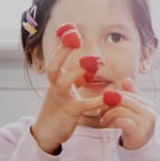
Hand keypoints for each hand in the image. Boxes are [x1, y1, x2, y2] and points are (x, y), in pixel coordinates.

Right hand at [32, 29, 104, 153]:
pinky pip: (84, 104)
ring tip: (97, 60)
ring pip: (65, 81)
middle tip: (75, 36)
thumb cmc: (59, 110)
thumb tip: (91, 65)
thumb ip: (78, 78)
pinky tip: (112, 95)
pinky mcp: (70, 113)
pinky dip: (98, 100)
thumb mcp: (67, 91)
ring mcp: (61, 100)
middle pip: (54, 66)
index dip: (61, 43)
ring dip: (80, 70)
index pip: (55, 58)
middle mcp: (55, 87)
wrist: (48, 133)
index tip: (69, 27)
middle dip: (63, 50)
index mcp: (55, 80)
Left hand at [99, 78, 156, 150]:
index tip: (102, 104)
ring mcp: (146, 122)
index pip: (127, 94)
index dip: (112, 97)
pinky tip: (107, 126)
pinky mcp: (139, 132)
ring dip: (107, 115)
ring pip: (120, 110)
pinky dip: (111, 122)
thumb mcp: (134, 112)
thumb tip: (126, 79)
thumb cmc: (135, 130)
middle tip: (100, 112)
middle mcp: (149, 112)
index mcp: (148, 105)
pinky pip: (121, 121)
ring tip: (103, 121)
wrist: (141, 150)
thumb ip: (131, 96)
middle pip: (123, 100)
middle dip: (108, 105)